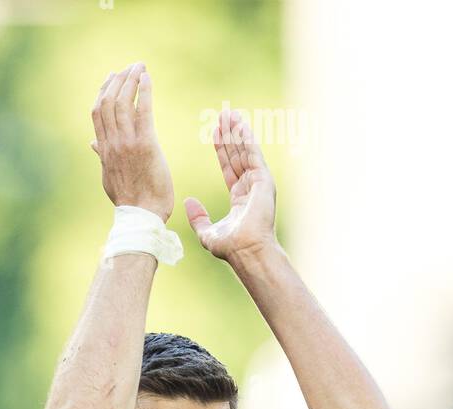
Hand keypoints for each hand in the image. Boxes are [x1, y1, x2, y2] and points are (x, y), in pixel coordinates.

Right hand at [90, 62, 172, 219]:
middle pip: (108, 102)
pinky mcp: (145, 144)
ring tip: (139, 66)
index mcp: (104, 150)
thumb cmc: (130, 200)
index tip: (112, 77)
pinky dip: (144, 91)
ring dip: (130, 80)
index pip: (97, 112)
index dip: (103, 90)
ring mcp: (127, 143)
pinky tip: (147, 78)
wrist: (141, 216)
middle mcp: (112, 144)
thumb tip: (93, 144)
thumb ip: (102, 156)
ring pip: (123, 102)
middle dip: (117, 80)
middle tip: (130, 67)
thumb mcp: (109, 178)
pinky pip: (142, 111)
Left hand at [184, 108, 276, 261]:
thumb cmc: (230, 247)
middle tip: (223, 114)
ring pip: (245, 150)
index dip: (221, 149)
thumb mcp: (207, 232)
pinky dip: (247, 139)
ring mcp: (258, 182)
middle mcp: (250, 187)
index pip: (228, 167)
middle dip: (229, 134)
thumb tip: (188, 201)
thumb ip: (198, 217)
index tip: (214, 132)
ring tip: (230, 113)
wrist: (246, 251)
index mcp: (239, 198)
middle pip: (237, 154)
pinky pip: (253, 154)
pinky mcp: (264, 179)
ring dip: (237, 131)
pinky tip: (240, 125)